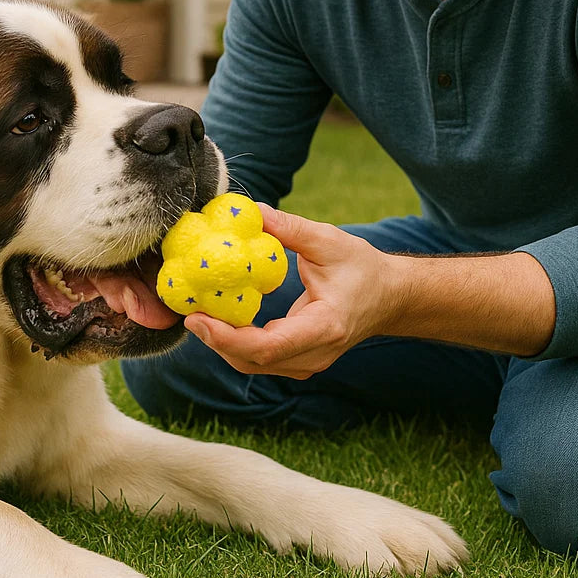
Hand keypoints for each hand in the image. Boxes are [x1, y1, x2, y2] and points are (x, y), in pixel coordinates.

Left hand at [183, 204, 393, 378]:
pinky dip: (235, 344)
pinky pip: (260, 360)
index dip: (227, 338)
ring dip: (222, 344)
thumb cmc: (363, 268)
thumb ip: (290, 229)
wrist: (390, 296)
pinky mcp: (300, 360)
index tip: (197, 319)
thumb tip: (251, 211)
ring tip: (197, 315)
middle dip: (215, 341)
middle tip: (187, 312)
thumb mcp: (330, 241)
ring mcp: (308, 363)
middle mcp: (316, 354)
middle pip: (254, 361)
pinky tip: (219, 320)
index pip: (269, 347)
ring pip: (254, 366)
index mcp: (325, 327)